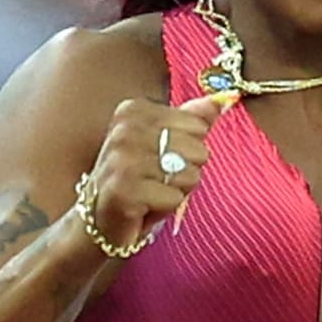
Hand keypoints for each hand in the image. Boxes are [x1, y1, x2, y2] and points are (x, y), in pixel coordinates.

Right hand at [86, 93, 227, 252]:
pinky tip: (144, 209)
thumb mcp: (163, 145)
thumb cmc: (135, 182)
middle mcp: (125, 130)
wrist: (99, 221)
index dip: (187, 151)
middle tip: (156, 182)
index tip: (159, 161)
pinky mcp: (124, 190)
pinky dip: (165, 209)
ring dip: (175, 192)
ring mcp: (123, 159)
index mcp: (134, 111)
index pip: (198, 127)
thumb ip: (191, 120)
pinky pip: (174, 198)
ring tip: (151, 194)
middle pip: (197, 150)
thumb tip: (222, 100)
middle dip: (184, 173)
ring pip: (188, 175)